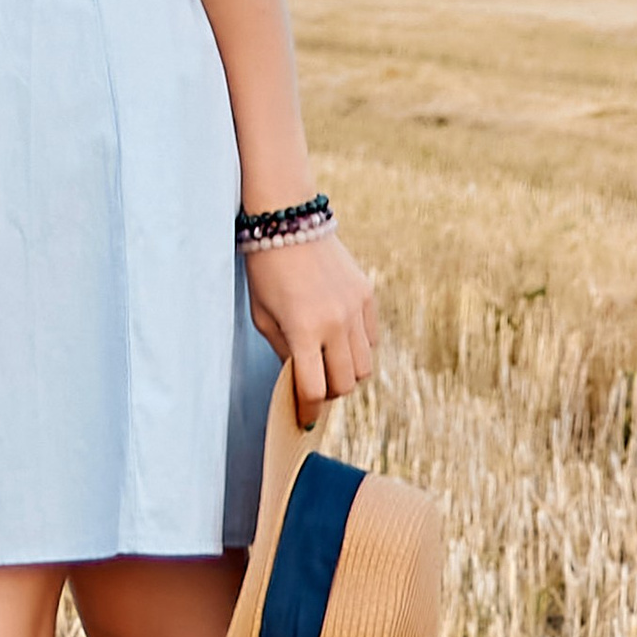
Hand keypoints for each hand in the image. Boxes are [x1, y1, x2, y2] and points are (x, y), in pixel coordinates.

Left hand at [245, 230, 378, 423]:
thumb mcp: (263, 316)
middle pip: (345, 384)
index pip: (314, 389)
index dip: (307, 409)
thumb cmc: (266, 269)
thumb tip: (301, 382)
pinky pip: (372, 339)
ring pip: (365, 366)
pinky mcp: (367, 294)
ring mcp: (356, 308)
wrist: (288, 220)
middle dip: (328, 393)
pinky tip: (339, 338)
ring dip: (346, 373)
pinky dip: (359, 348)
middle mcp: (335, 322)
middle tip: (314, 387)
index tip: (303, 416)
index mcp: (303, 330)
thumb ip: (284, 352)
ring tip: (328, 364)